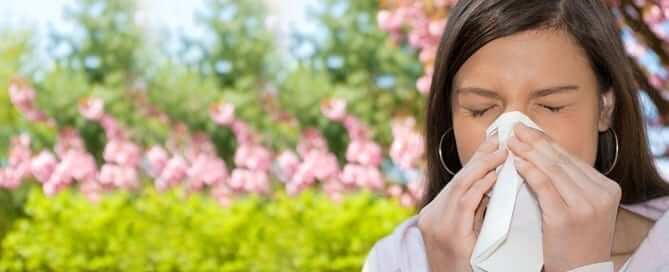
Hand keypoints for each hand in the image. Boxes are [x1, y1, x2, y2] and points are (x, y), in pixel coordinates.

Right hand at [418, 135, 507, 271]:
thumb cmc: (465, 266)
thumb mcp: (467, 232)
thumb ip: (475, 209)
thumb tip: (493, 182)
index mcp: (434, 214)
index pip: (457, 182)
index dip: (475, 160)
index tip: (491, 142)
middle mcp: (431, 216)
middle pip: (458, 180)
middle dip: (479, 158)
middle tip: (498, 139)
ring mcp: (438, 226)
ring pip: (460, 187)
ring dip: (482, 167)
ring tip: (500, 153)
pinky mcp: (451, 236)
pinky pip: (466, 204)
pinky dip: (480, 188)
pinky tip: (493, 176)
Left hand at [507, 123, 620, 271]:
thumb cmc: (578, 240)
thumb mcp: (584, 207)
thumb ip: (571, 183)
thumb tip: (543, 153)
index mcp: (607, 188)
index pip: (572, 159)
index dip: (547, 142)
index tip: (529, 130)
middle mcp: (600, 194)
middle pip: (561, 160)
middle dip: (535, 142)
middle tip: (515, 129)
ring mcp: (585, 205)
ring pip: (552, 170)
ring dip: (529, 152)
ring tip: (511, 141)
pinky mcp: (565, 217)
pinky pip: (544, 187)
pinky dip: (529, 172)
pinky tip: (517, 163)